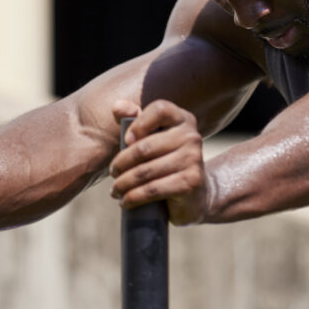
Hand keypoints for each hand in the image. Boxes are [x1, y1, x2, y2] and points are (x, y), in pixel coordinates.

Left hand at [109, 99, 210, 225]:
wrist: (195, 195)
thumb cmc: (166, 161)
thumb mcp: (153, 137)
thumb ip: (134, 118)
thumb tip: (117, 107)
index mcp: (183, 119)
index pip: (159, 109)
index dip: (138, 124)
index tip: (126, 141)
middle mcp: (192, 136)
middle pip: (144, 147)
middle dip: (121, 163)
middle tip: (113, 173)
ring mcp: (194, 159)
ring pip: (145, 171)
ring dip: (123, 183)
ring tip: (115, 190)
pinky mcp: (191, 182)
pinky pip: (152, 190)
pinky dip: (133, 198)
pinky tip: (125, 201)